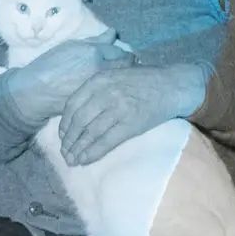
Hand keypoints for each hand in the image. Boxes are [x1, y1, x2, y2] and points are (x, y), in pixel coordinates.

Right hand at [4, 32, 128, 125]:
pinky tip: (105, 92)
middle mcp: (100, 71)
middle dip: (127, 68)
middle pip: (127, 70)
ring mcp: (100, 88)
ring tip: (114, 80)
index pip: (124, 54)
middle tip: (122, 69)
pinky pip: (111, 94)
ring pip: (120, 82)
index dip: (124, 56)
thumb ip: (96, 40)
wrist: (34, 92)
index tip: (121, 58)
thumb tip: (113, 32)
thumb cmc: (49, 65)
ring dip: (121, 79)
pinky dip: (111, 92)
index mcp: (94, 54)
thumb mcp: (70, 46)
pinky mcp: (95, 102)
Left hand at [58, 62, 207, 165]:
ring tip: (71, 160)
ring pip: (90, 133)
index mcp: (98, 81)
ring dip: (78, 149)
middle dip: (69, 140)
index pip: (72, 105)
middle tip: (65, 152)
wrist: (172, 85)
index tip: (62, 136)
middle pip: (79, 121)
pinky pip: (106, 141)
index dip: (65, 124)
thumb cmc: (143, 82)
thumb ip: (96, 89)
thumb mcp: (115, 75)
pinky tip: (85, 160)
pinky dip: (93, 152)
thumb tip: (76, 112)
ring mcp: (118, 108)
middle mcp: (105, 93)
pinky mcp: (130, 124)